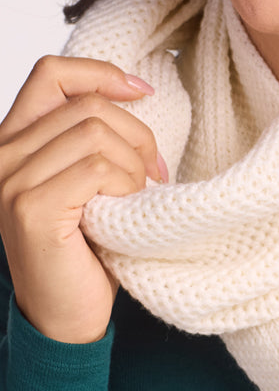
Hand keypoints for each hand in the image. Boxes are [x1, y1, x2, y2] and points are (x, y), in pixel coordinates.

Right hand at [0, 56, 163, 343]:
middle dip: (136, 134)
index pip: (51, 73)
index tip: (142, 92)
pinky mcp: (31, 208)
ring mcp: (10, 182)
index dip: (102, 73)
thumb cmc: (85, 246)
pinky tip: (125, 208)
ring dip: (132, 164)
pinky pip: (97, 168)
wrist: (65, 317)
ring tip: (137, 194)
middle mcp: (2, 156)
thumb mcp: (86, 176)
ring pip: (96, 133)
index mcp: (13, 140)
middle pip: (88, 105)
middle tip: (153, 172)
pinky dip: (125, 184)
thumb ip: (89, 134)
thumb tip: (136, 90)